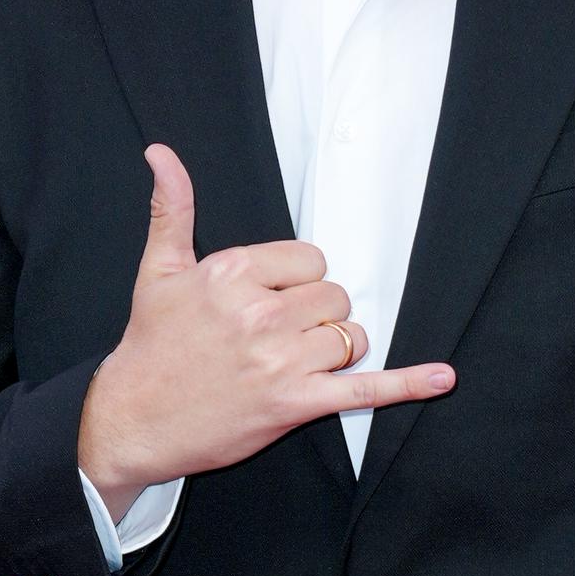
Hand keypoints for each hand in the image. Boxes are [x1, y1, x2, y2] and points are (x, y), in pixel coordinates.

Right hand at [78, 142, 458, 514]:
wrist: (132, 421)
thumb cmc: (149, 347)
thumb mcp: (158, 271)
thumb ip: (173, 209)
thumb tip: (162, 154)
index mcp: (233, 274)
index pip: (311, 260)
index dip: (299, 281)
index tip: (273, 300)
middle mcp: (261, 314)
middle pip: (335, 298)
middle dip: (317, 316)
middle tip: (279, 336)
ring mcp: (281, 361)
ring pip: (349, 338)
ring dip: (335, 350)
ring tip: (294, 363)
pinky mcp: (295, 405)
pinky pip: (365, 389)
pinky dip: (407, 384)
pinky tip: (442, 377)